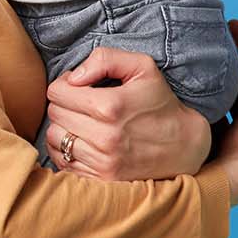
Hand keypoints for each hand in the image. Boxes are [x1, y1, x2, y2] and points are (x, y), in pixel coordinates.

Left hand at [41, 48, 212, 181]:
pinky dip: (67, 150)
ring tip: (83, 123)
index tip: (78, 87)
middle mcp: (104, 137)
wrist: (183, 145)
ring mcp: (102, 162)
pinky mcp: (101, 179)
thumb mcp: (142, 67)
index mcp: (110, 106)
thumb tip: (73, 77)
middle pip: (54, 114)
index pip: (57, 92)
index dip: (64, 85)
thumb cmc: (159, 102)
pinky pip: (63, 162)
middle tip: (82, 104)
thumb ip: (105, 59)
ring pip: (54, 139)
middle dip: (64, 105)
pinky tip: (85, 142)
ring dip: (64, 128)